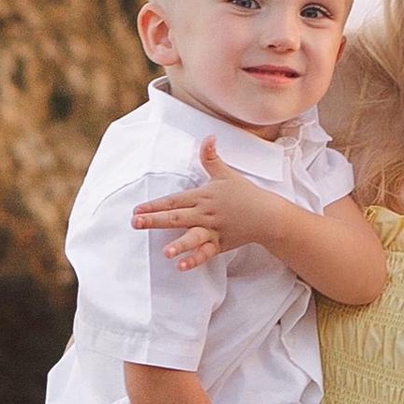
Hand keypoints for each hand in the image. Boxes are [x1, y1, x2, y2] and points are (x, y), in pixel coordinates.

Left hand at [129, 142, 291, 271]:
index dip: (155, 205)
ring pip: (193, 238)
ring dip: (179, 244)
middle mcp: (205, 214)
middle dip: (155, 220)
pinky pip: (206, 253)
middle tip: (136, 223)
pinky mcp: (220, 244)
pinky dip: (195, 260)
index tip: (137, 209)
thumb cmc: (244, 194)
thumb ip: (211, 157)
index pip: (174, 200)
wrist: (267, 215)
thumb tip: (208, 137)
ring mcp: (213, 230)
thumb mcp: (226, 173)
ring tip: (165, 252)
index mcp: (203, 197)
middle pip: (177, 217)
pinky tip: (182, 266)